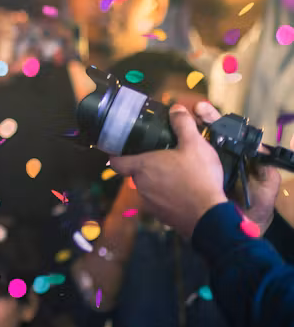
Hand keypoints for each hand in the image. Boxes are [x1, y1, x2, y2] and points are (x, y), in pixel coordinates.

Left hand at [110, 104, 227, 237]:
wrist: (210, 217)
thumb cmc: (199, 179)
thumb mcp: (194, 145)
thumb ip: (183, 125)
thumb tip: (176, 109)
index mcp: (142, 166)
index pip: (116, 161)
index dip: (117, 155)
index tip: (124, 149)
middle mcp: (141, 185)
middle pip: (136, 172)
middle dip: (148, 165)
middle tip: (164, 158)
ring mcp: (150, 203)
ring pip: (149, 187)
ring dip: (160, 181)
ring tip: (180, 175)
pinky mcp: (163, 215)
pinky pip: (161, 202)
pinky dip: (170, 196)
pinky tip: (186, 191)